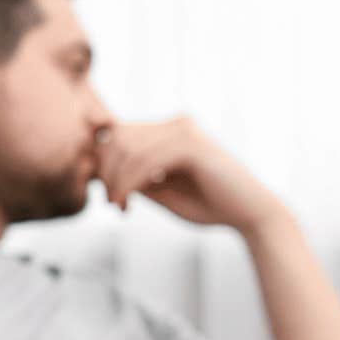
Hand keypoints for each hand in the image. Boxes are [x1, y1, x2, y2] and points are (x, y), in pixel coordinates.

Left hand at [95, 116, 285, 233]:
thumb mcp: (158, 190)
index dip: (102, 162)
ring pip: (126, 148)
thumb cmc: (206, 205)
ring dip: (114, 181)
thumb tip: (89, 169)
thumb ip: (130, 176)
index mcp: (169, 130)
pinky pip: (144, 161)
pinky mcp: (192, 145)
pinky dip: (128, 184)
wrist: (250, 216)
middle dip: (105, 172)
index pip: (117, 133)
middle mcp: (176, 124)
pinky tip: (127, 204)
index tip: (108, 195)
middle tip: (112, 203)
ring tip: (119, 206)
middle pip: (116, 137)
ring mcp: (185, 130)